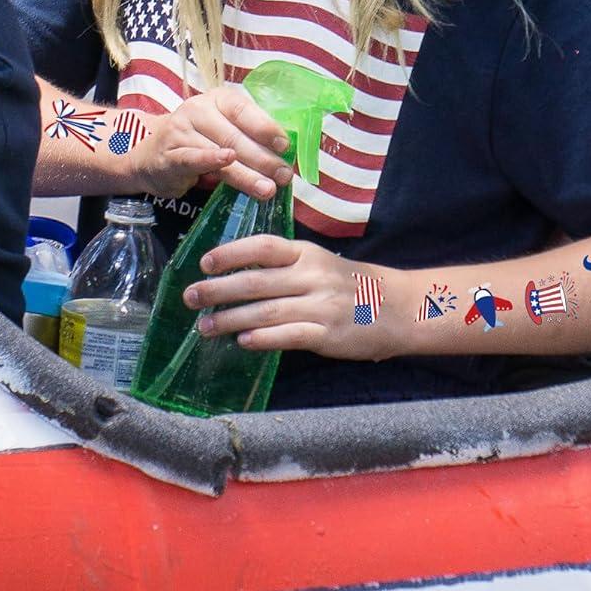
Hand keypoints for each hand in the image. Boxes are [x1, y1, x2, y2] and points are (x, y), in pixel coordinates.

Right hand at [130, 86, 293, 200]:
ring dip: (246, 173)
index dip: (265, 127)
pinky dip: (211, 160)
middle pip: (235, 135)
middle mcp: (198, 110)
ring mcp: (182, 131)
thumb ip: (248, 136)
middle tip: (284, 176)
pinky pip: (194, 158)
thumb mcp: (223, 129)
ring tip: (267, 188)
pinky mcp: (170, 155)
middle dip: (263, 158)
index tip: (284, 145)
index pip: (244, 109)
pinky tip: (228, 163)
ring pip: (219, 152)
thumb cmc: (198, 141)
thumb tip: (284, 156)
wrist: (151, 155)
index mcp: (218, 99)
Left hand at [182, 235, 394, 356]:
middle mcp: (312, 276)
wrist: (399, 307)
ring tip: (205, 326)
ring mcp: (321, 306)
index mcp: (307, 254)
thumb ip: (285, 264)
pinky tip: (242, 342)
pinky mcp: (328, 334)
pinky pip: (289, 335)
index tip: (205, 262)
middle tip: (191, 297)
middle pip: (256, 281)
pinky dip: (263, 339)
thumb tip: (237, 272)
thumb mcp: (320, 262)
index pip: (263, 247)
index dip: (231, 253)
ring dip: (231, 319)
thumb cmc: (350, 284)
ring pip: (266, 311)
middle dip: (218, 290)